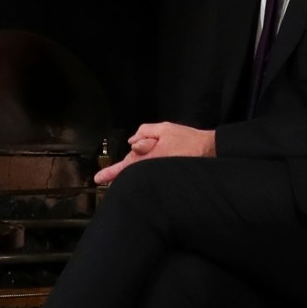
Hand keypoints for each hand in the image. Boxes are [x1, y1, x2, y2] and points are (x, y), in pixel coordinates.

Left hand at [95, 121, 213, 184]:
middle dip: (130, 165)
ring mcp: (158, 175)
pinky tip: (160, 160)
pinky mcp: (165, 178)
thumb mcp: (164, 128)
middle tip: (144, 153)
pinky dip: (150, 167)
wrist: (209, 151)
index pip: (125, 166)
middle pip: (132, 169)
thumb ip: (145, 132)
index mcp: (150, 158)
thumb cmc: (187, 139)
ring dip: (143, 164)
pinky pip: (151, 173)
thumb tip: (132, 142)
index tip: (98, 179)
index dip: (110, 173)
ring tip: (162, 151)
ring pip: (141, 171)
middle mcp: (152, 170)